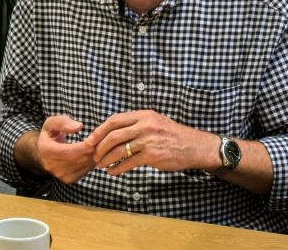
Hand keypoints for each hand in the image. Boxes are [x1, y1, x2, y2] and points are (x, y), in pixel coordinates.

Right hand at [35, 115, 94, 183]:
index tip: (95, 139)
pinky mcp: (67, 179)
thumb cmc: (51, 133)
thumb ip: (63, 122)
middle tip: (102, 141)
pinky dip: (91, 163)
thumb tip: (78, 127)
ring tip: (98, 146)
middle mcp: (50, 165)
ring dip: (93, 157)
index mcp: (45, 150)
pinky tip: (91, 154)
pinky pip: (84, 172)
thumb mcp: (52, 122)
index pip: (69, 152)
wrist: (44, 150)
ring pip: (83, 166)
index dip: (84, 146)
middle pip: (78, 160)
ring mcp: (59, 174)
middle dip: (92, 150)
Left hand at [86, 110, 217, 175]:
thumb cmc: (173, 136)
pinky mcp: (152, 155)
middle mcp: (144, 125)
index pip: (114, 120)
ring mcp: (148, 140)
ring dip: (106, 158)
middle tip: (93, 155)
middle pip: (113, 135)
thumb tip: (114, 131)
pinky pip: (128, 162)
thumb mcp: (155, 122)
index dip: (99, 130)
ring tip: (100, 165)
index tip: (91, 139)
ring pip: (118, 149)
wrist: (195, 147)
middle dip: (99, 146)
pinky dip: (117, 168)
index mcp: (143, 115)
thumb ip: (136, 124)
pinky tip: (112, 172)